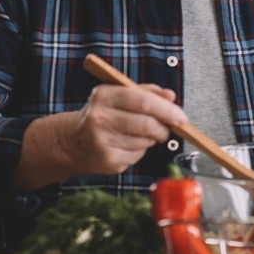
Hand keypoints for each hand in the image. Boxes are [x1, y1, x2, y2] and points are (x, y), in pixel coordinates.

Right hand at [66, 83, 186, 174]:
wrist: (72, 141)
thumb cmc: (102, 115)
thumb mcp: (119, 95)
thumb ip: (147, 92)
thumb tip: (170, 96)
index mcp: (104, 96)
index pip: (143, 101)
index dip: (167, 110)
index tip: (181, 116)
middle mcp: (100, 118)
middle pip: (147, 124)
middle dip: (164, 128)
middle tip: (167, 129)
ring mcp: (102, 141)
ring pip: (145, 141)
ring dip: (151, 139)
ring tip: (139, 134)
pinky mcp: (108, 160)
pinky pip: (138, 155)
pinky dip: (140, 150)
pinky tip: (127, 145)